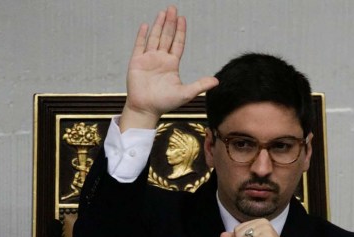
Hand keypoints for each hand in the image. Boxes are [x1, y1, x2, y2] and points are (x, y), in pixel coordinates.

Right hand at [120, 6, 218, 130]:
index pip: (177, 44)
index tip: (182, 19)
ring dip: (158, 25)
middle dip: (170, 23)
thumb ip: (200, 85)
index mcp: (171, 64)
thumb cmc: (164, 103)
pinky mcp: (136, 62)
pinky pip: (139, 45)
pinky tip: (146, 25)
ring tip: (163, 13)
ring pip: (154, 38)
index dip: (181, 31)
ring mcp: (148, 59)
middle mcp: (160, 59)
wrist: (146, 109)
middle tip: (173, 8)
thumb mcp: (186, 93)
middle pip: (167, 37)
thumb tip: (217, 81)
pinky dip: (142, 35)